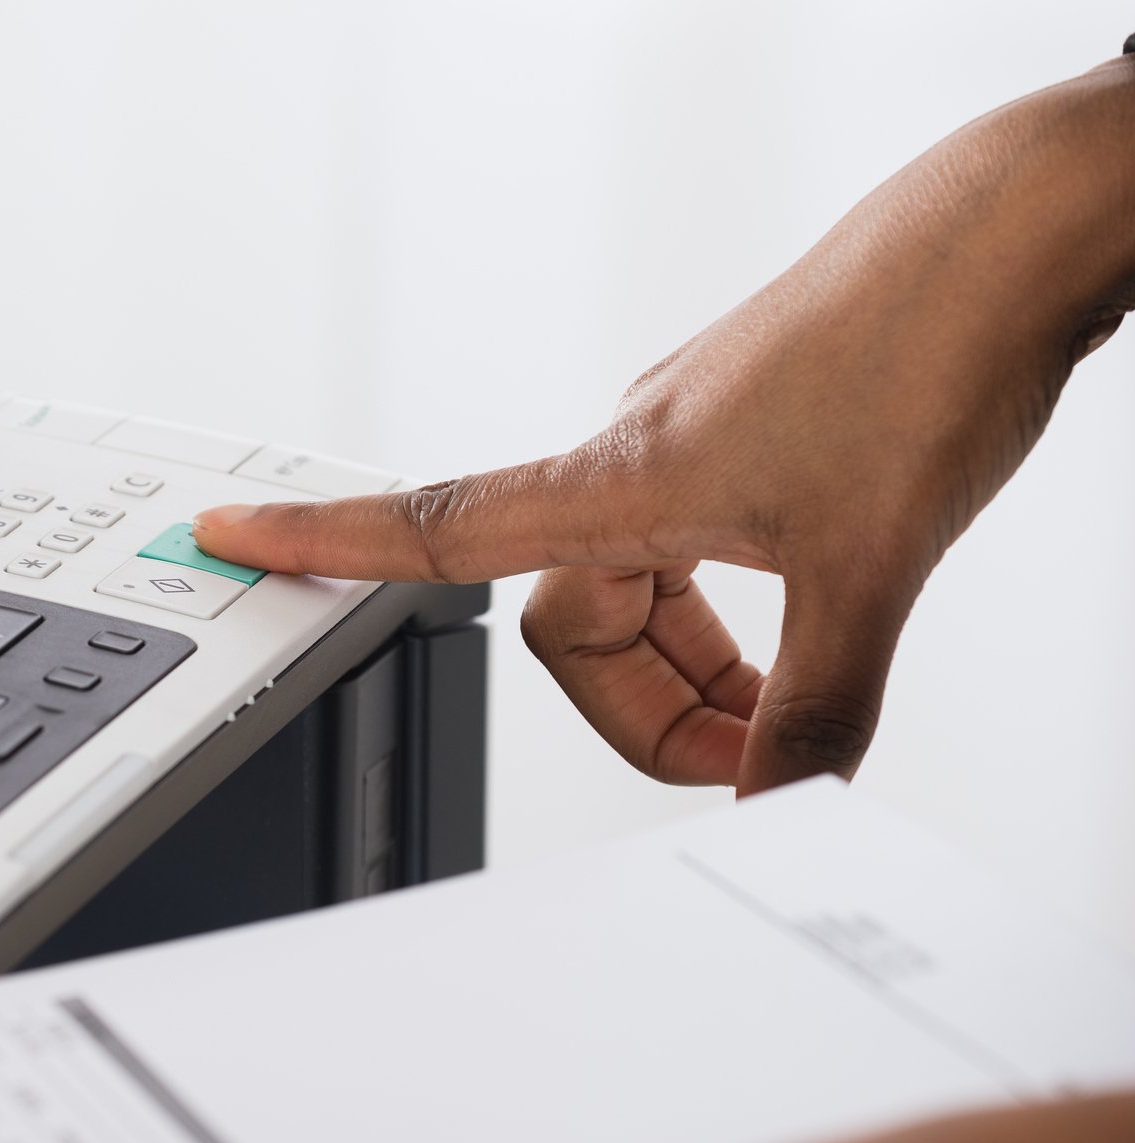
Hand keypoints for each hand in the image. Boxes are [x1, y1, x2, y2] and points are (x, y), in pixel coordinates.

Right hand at [193, 59, 1134, 792]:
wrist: (1016, 240)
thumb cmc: (929, 351)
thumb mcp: (871, 570)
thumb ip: (817, 713)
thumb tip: (782, 805)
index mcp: (620, 481)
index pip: (429, 527)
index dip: (317, 544)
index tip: (223, 536)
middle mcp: (635, 456)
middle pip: (571, 622)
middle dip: (650, 710)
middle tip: (749, 758)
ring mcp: (691, 441)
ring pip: (640, 593)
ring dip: (704, 670)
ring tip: (797, 702)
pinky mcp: (750, 430)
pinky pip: (698, 553)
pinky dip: (740, 617)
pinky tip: (815, 616)